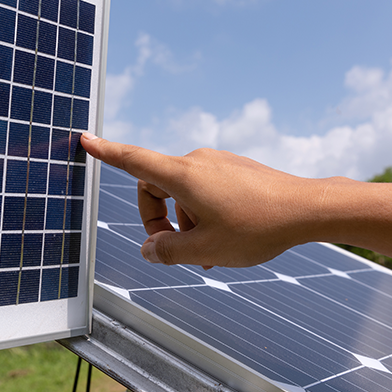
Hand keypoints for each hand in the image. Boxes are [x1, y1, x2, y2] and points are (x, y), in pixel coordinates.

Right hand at [80, 133, 328, 267]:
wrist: (307, 208)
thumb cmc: (257, 227)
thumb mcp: (205, 249)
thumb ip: (167, 251)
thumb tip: (148, 250)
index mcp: (183, 175)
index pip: (133, 160)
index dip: (106, 152)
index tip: (85, 138)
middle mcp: (197, 161)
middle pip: (156, 187)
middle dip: (159, 220)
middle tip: (178, 251)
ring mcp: (218, 162)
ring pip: (184, 193)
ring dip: (187, 222)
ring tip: (212, 253)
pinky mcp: (235, 168)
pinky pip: (205, 189)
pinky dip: (204, 214)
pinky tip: (226, 240)